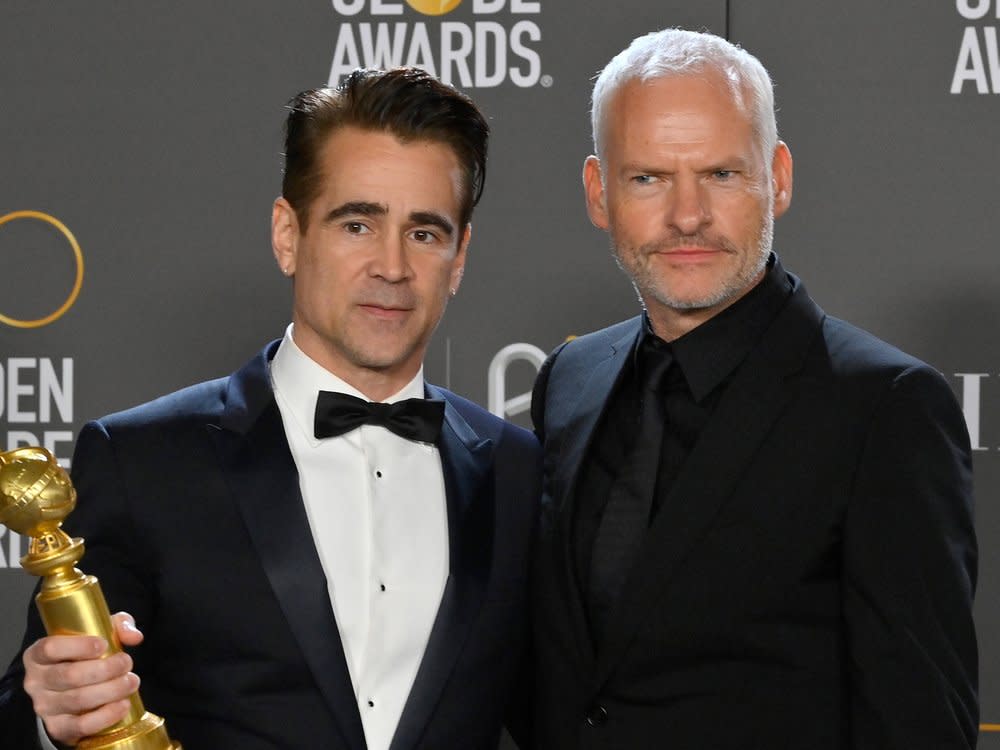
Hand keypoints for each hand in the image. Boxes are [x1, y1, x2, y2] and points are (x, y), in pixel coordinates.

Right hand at [22, 612, 143, 744]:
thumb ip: (117, 626)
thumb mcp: (98, 634)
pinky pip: (81, 725)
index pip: (51, 648)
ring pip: (78, 699)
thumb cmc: (84, 657)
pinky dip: (106, 715)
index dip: (78, 646)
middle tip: (127, 662)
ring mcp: (44, 707)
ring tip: (131, 681)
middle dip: (105, 669)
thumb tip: (134, 637)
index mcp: (38, 655)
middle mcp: (36, 681)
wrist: (72, 692)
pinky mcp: (58, 727)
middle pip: (69, 675)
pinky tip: (123, 704)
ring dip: (111, 690)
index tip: (104, 644)